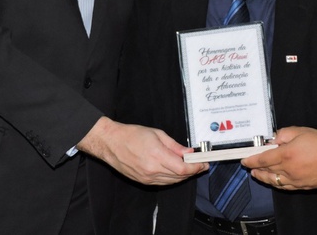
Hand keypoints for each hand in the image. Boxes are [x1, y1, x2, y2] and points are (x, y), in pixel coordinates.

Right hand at [78, 117, 207, 184]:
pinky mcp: (143, 181)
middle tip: (200, 164)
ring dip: (183, 176)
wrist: (112, 143)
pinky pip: (162, 183)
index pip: (182, 169)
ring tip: (190, 167)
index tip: (204, 164)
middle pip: (179, 177)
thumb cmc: (132, 134)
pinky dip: (172, 178)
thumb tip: (189, 153)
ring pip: (171, 181)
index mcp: (156, 156)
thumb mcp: (157, 134)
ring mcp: (147, 177)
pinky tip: (176, 171)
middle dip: (192, 171)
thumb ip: (175, 146)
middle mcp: (152, 170)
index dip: (196, 168)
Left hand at [241, 127, 316, 189]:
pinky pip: (286, 187)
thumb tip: (272, 140)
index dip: (251, 160)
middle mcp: (288, 170)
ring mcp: (295, 180)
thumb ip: (283, 134)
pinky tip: (274, 181)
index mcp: (286, 154)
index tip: (244, 160)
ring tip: (257, 175)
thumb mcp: (300, 131)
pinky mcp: (303, 186)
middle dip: (256, 168)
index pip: (263, 159)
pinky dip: (277, 184)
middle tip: (249, 166)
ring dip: (264, 178)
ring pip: (275, 181)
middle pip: (267, 171)